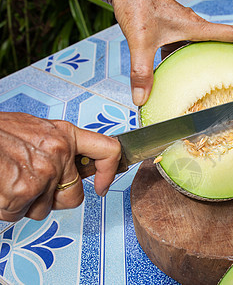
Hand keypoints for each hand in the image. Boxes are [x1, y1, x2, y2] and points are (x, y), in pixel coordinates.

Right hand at [0, 112, 120, 221]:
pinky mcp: (22, 193)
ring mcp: (42, 175)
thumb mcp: (34, 129)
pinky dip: (8, 207)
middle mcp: (59, 154)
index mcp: (64, 135)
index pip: (107, 150)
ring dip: (27, 203)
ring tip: (9, 179)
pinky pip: (20, 214)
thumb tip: (70, 165)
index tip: (102, 186)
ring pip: (45, 209)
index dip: (109, 172)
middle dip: (56, 199)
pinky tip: (0, 187)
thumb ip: (56, 146)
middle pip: (74, 196)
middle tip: (33, 186)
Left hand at [109, 0, 232, 104]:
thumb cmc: (135, 4)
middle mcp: (193, 26)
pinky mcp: (172, 29)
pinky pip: (186, 46)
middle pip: (223, 40)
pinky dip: (188, 60)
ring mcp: (183, 27)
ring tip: (218, 80)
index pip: (232, 34)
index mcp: (194, 27)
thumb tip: (142, 100)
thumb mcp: (139, 41)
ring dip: (211, 59)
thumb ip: (141, 72)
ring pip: (204, 45)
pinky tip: (180, 74)